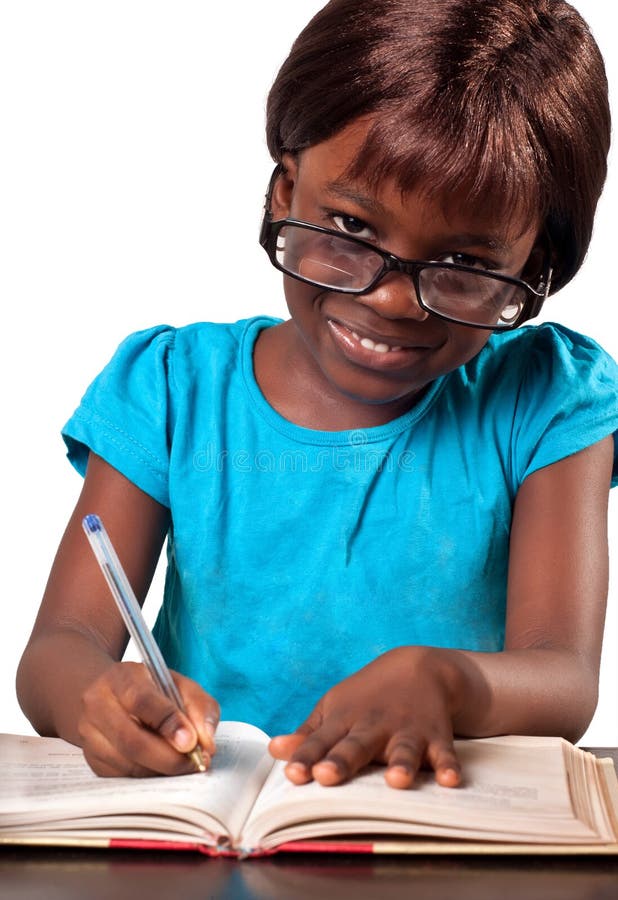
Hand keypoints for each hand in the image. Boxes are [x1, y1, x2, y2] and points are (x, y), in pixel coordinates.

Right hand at [77, 662, 219, 776]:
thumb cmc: (149, 688)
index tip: (192, 742)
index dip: (169, 723)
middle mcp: (98, 705)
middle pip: (132, 741)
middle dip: (170, 759)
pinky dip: (149, 776)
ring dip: (162, 771)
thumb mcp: (177, 684)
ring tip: (185, 765)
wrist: (105, 693)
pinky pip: (123, 776)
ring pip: (128, 764)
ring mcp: (90, 734)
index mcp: (120, 678)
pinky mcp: (92, 758)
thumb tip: (206, 742)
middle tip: (196, 763)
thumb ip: (199, 706)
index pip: (142, 701)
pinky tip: (163, 767)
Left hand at [269, 647, 463, 788]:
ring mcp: (406, 730)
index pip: (320, 742)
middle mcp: (374, 726)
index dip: (306, 757)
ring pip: (402, 749)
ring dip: (400, 763)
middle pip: (356, 746)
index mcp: (344, 721)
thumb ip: (308, 735)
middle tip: (327, 776)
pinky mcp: (436, 736)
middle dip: (342, 761)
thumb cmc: (366, 697)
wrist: (419, 667)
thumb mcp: (334, 709)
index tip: (293, 774)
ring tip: (396, 781)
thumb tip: (273, 750)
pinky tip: (451, 779)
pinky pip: (444, 752)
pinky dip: (449, 765)